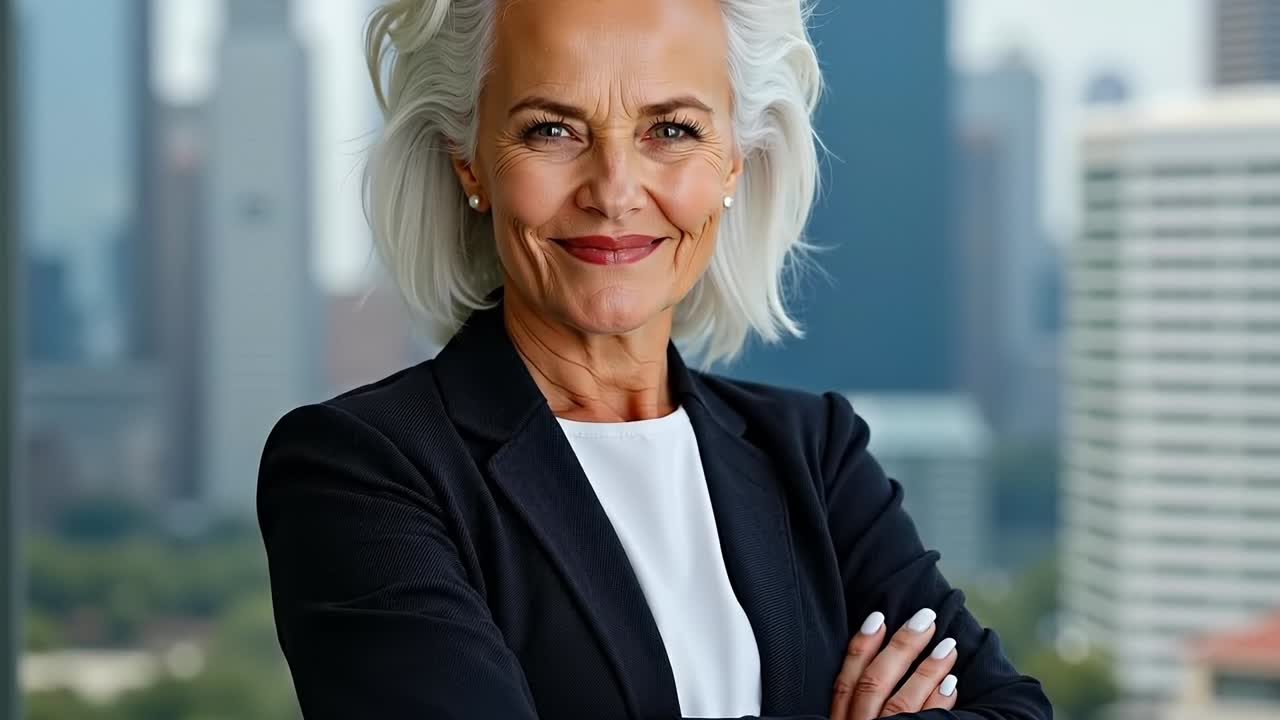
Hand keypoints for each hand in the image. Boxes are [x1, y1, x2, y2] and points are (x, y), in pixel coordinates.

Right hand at [829, 608, 958, 719]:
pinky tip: (951, 685)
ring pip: (902, 703)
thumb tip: (883, 659)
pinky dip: (937, 703)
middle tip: (925, 618)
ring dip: (927, 672)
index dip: (860, 648)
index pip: (845, 682)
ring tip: (948, 646)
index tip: (878, 617)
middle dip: (900, 648)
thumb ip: (858, 701)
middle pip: (874, 684)